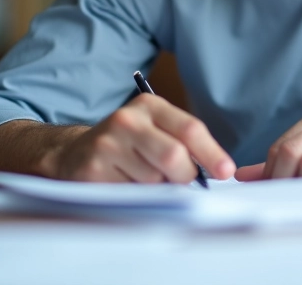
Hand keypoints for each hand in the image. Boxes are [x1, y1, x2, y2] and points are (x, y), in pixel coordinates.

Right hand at [45, 93, 234, 183]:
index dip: (212, 153)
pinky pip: (131, 194)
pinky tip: (124, 183)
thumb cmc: (128, 145)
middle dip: (183, 176)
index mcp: (149, 106)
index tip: (226, 172)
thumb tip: (216, 171)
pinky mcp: (93, 169)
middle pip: (174, 156)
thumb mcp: (156, 130)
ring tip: (140, 177)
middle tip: (179, 181)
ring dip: (156, 188)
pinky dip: (135, 196)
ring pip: (153, 180)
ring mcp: (107, 144)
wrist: (74, 153)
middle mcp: (127, 120)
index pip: (190, 128)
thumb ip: (184, 143)